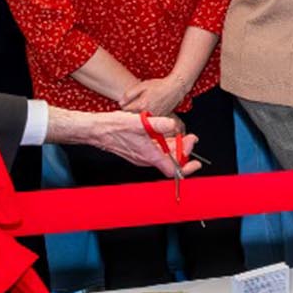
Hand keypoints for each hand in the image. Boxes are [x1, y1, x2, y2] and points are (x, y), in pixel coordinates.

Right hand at [63, 110, 200, 176]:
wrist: (96, 130)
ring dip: (175, 146)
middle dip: (184, 150)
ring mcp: (141, 155)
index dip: (186, 168)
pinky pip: (155, 151)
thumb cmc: (113, 128)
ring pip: (164, 155)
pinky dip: (164, 144)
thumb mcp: (139, 122)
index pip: (173, 170)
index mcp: (149, 155)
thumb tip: (173, 125)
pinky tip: (164, 133)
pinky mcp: (137, 150)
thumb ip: (159, 124)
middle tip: (191, 138)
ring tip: (182, 135)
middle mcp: (146, 158)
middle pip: (171, 161)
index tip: (196, 162)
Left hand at [118, 73, 189, 118]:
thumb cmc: (158, 85)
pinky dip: (147, 116)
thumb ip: (129, 94)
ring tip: (141, 107)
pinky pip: (149, 120)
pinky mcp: (159, 118)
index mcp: (141, 105)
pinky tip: (149, 109)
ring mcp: (154, 117)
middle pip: (132, 117)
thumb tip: (120, 103)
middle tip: (131, 106)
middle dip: (130, 112)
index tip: (125, 103)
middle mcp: (147, 113)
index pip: (125, 110)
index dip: (124, 106)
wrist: (175, 88)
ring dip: (138, 115)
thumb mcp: (142, 86)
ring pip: (141, 120)